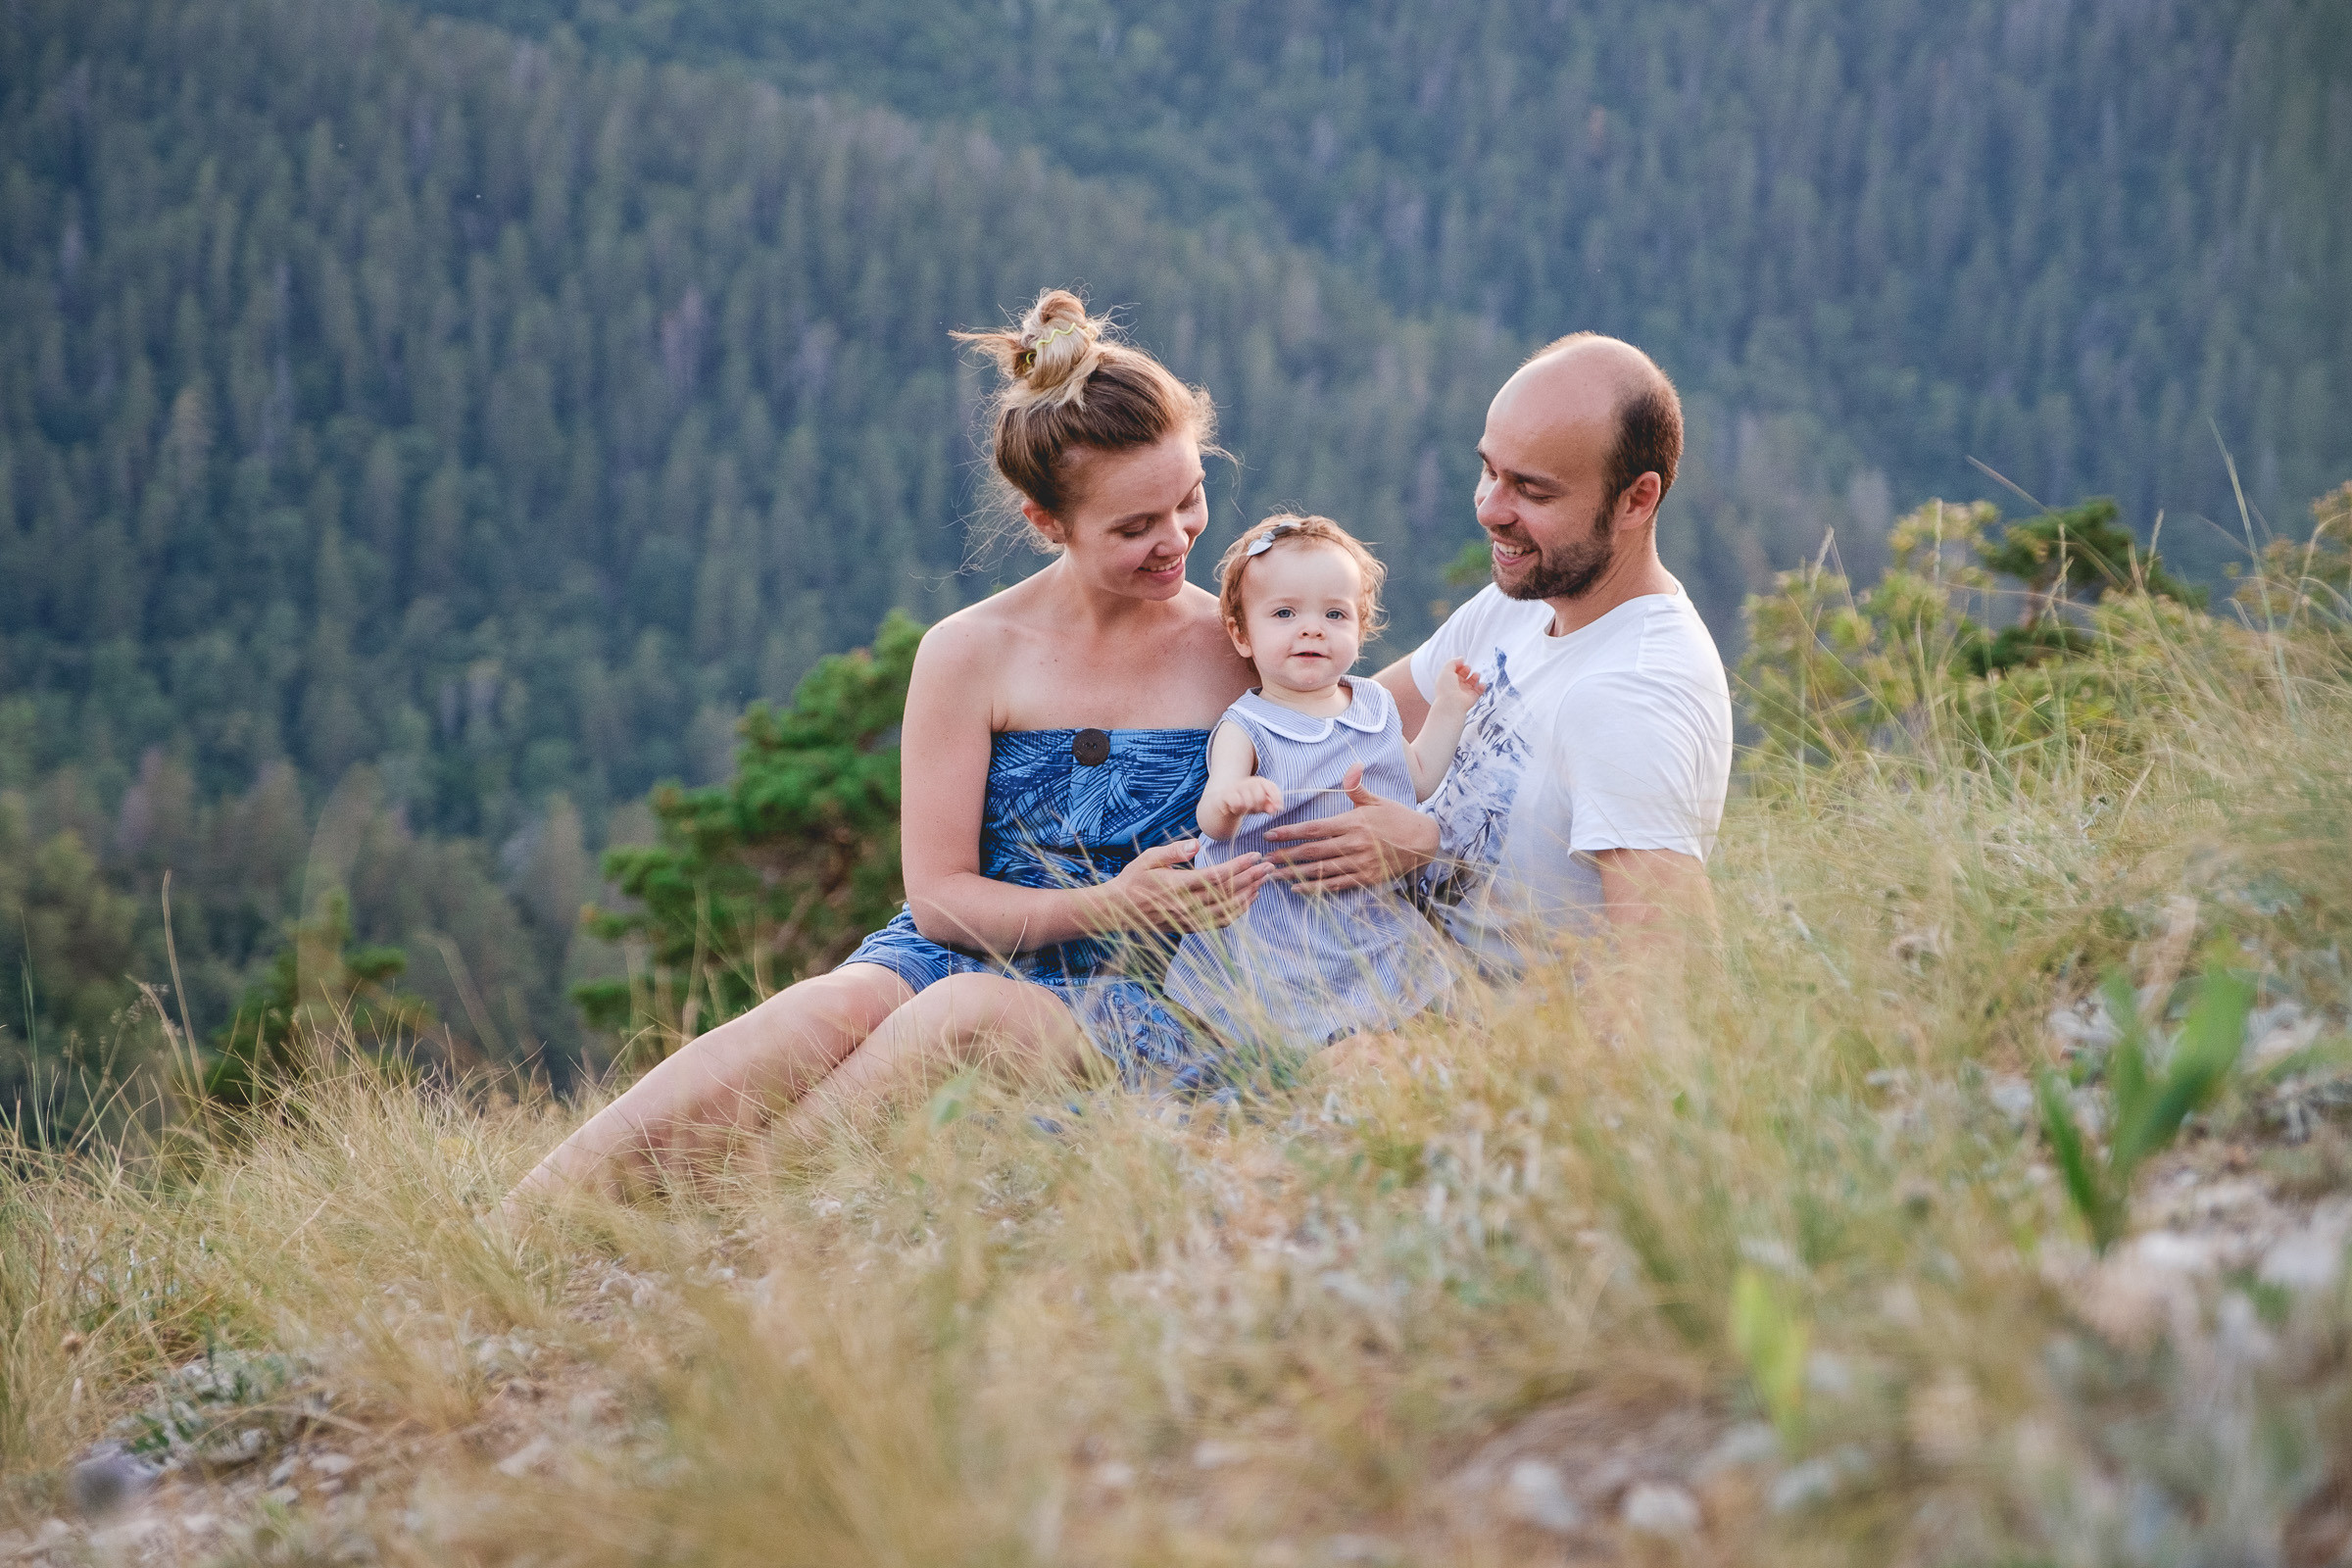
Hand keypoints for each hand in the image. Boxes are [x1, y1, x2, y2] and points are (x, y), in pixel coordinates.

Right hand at [1089, 840, 1273, 933]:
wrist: (1119, 910)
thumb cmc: (1134, 879)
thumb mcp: (1149, 858)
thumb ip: (1174, 851)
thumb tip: (1197, 845)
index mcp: (1178, 885)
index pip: (1217, 876)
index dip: (1239, 866)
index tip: (1255, 855)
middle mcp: (1187, 905)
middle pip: (1228, 892)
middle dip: (1252, 878)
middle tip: (1270, 866)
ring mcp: (1190, 918)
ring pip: (1229, 910)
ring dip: (1250, 895)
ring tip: (1264, 881)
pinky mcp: (1190, 927)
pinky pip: (1221, 922)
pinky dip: (1238, 912)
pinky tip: (1249, 900)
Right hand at [1202, 776, 1282, 836]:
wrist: (1219, 805)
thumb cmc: (1242, 804)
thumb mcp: (1258, 805)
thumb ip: (1269, 806)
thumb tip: (1278, 808)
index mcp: (1257, 782)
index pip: (1270, 786)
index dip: (1276, 797)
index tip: (1277, 809)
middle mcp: (1247, 782)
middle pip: (1260, 795)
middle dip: (1259, 806)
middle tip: (1253, 810)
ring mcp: (1235, 787)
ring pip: (1248, 800)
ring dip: (1247, 809)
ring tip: (1242, 810)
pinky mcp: (1226, 795)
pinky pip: (1236, 803)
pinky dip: (1237, 809)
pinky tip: (1233, 809)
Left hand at [1262, 765, 1439, 890]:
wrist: (1423, 841)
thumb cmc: (1397, 818)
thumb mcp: (1377, 800)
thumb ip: (1358, 787)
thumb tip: (1352, 766)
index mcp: (1352, 822)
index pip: (1314, 828)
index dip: (1290, 832)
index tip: (1270, 834)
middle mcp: (1353, 843)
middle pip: (1312, 851)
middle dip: (1285, 855)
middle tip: (1263, 858)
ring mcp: (1359, 863)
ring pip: (1321, 869)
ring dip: (1295, 873)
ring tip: (1273, 874)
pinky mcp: (1366, 878)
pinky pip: (1336, 884)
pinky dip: (1316, 887)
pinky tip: (1298, 888)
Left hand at [1431, 658, 1485, 718]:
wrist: (1452, 703)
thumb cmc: (1447, 688)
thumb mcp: (1446, 670)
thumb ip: (1453, 662)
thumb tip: (1461, 658)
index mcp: (1449, 679)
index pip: (1456, 670)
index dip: (1459, 665)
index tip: (1462, 662)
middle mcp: (1456, 686)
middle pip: (1464, 674)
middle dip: (1467, 669)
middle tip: (1467, 669)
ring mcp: (1465, 691)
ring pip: (1473, 681)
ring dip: (1475, 676)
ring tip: (1475, 675)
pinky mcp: (1472, 697)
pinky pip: (1480, 690)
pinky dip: (1482, 686)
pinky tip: (1481, 684)